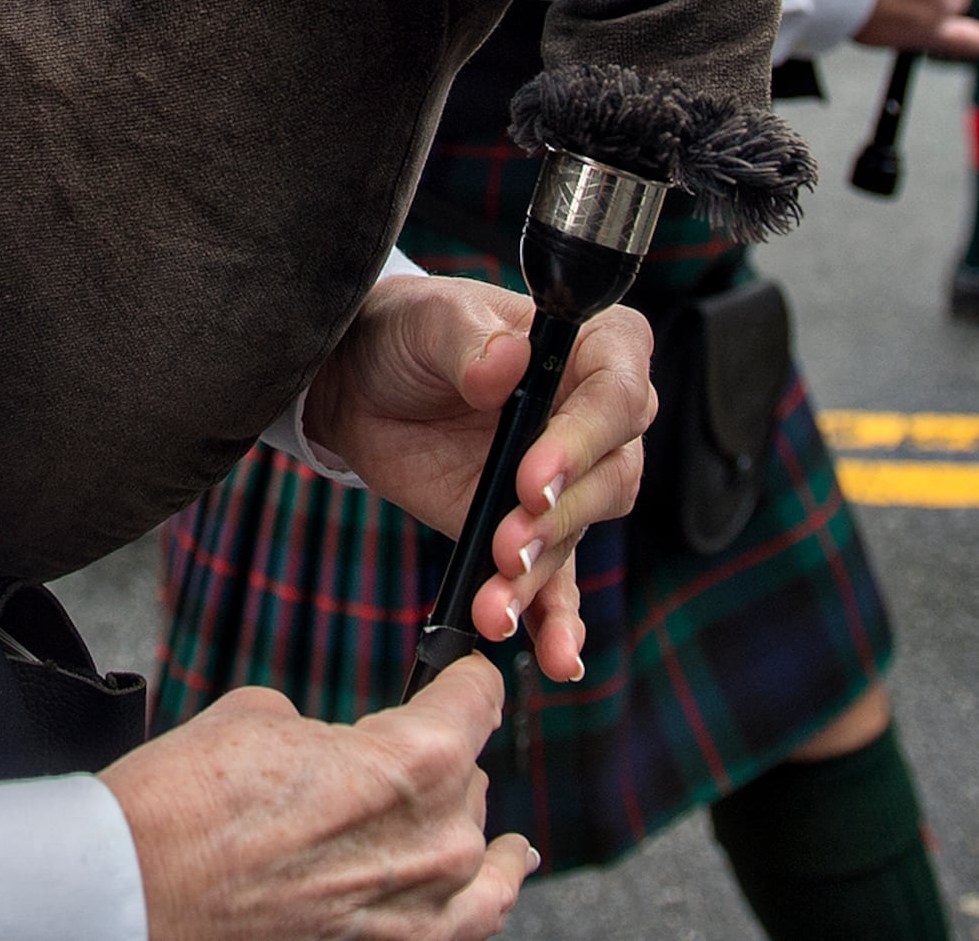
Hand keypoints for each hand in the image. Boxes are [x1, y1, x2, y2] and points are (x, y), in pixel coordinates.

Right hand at [104, 660, 536, 940]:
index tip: (462, 676)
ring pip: (479, 857)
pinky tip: (499, 877)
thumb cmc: (188, 803)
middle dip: (436, 763)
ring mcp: (423, 910)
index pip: (476, 702)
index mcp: (418, 760)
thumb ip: (326, 732)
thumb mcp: (262, 719)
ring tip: (493, 830)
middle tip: (385, 762)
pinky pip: (470, 922)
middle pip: (471, 781)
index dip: (466, 679)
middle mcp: (440, 840)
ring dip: (468, 832)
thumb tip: (335, 752)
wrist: (142, 894)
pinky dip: (483, 897)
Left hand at [299, 274, 654, 681]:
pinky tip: (556, 660)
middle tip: (506, 545)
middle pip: (611, 476)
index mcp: (591, 348)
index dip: (583, 439)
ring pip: (576, 537)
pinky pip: (557, 584)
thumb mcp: (429, 318)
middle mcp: (594, 420)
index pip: (618, 392)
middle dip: (559, 518)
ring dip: (537, 578)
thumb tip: (506, 366)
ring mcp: (568, 482)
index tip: (533, 477)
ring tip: (494, 608)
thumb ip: (469, 340)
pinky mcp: (533, 533)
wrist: (360, 383)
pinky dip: (556, 622)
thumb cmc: (408, 331)